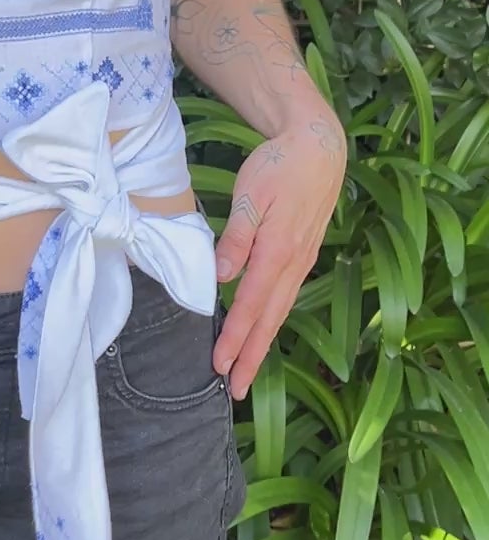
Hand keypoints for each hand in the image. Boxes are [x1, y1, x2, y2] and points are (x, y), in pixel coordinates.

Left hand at [212, 113, 345, 400]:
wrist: (318, 148)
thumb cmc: (279, 167)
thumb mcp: (250, 194)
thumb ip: (236, 236)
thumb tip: (221, 276)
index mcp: (277, 251)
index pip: (251, 304)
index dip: (235, 337)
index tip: (220, 366)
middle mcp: (294, 264)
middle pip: (269, 320)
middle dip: (251, 357)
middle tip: (235, 391)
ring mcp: (302, 262)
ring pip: (280, 312)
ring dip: (262, 344)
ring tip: (247, 373)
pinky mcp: (303, 256)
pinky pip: (286, 298)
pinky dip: (272, 321)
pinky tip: (263, 331)